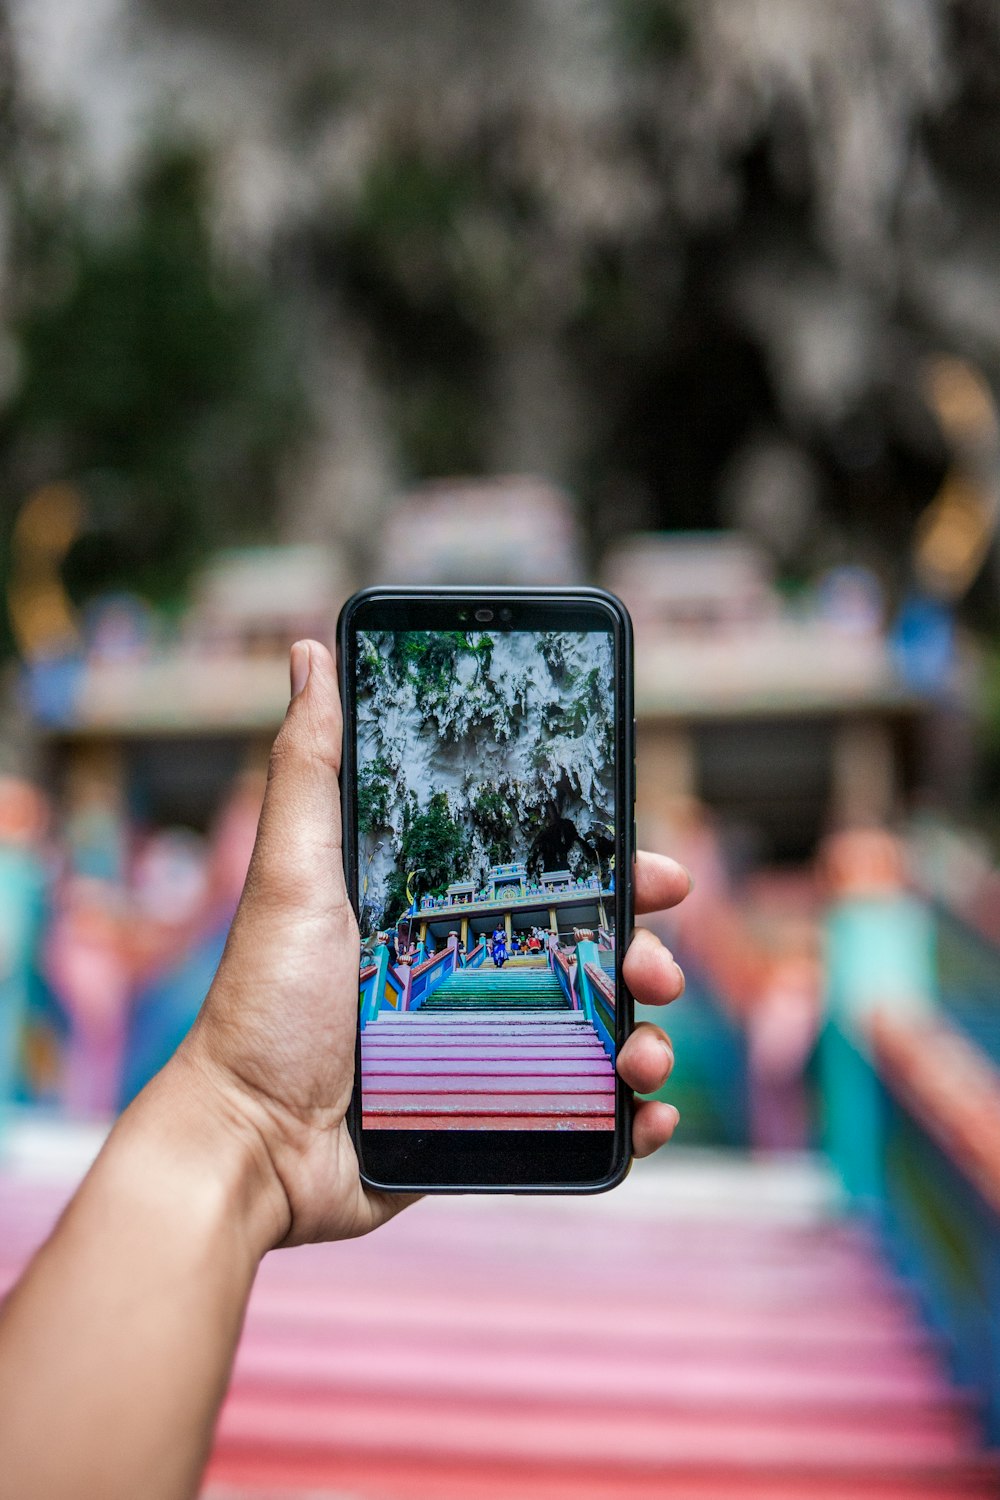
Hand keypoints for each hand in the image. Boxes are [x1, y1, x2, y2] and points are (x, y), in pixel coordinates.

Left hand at [174, 641, 688, 1248]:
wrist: (250, 1144)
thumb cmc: (264, 1003)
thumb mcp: (292, 874)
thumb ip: (310, 768)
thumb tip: (309, 653)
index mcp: (441, 913)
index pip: (550, 878)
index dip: (613, 870)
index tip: (658, 873)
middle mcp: (473, 974)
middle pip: (593, 954)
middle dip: (646, 955)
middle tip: (658, 970)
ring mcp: (490, 1049)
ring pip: (603, 1032)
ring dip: (648, 1036)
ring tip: (642, 1053)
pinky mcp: (496, 1117)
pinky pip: (587, 1114)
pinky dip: (635, 1114)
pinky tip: (647, 1112)